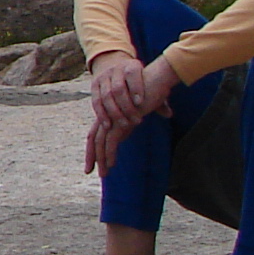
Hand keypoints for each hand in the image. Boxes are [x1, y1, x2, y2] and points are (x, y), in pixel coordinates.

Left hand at [84, 49, 178, 175]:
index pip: (97, 132)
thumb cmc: (155, 90)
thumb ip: (154, 111)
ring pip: (101, 142)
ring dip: (101, 159)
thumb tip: (166, 115)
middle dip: (91, 156)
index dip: (94, 146)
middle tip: (88, 171)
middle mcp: (110, 114)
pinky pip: (111, 140)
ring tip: (104, 174)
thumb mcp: (151, 105)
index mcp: (113, 112)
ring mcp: (114, 117)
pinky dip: (110, 153)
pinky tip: (111, 164)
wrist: (157, 79)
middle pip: (93, 138)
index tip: (92, 161)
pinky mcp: (121, 120)